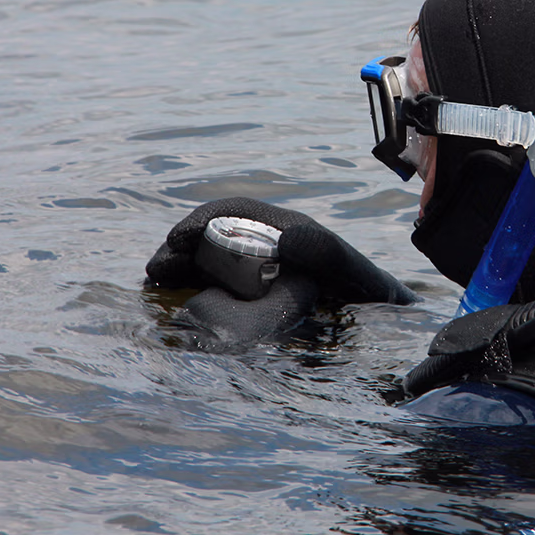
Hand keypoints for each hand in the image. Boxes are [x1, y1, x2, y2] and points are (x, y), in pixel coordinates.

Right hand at [146, 197, 417, 348]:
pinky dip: (189, 289)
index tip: (177, 239)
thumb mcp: (351, 271)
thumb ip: (326, 254)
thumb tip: (287, 238)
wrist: (379, 323)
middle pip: (212, 235)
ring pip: (207, 260)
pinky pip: (213, 286)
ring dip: (179, 267)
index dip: (203, 221)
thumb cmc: (369, 295)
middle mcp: (268, 244)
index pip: (235, 212)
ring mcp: (258, 271)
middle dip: (181, 247)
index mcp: (287, 229)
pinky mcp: (252, 299)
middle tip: (156, 269)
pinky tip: (171, 302)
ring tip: (155, 281)